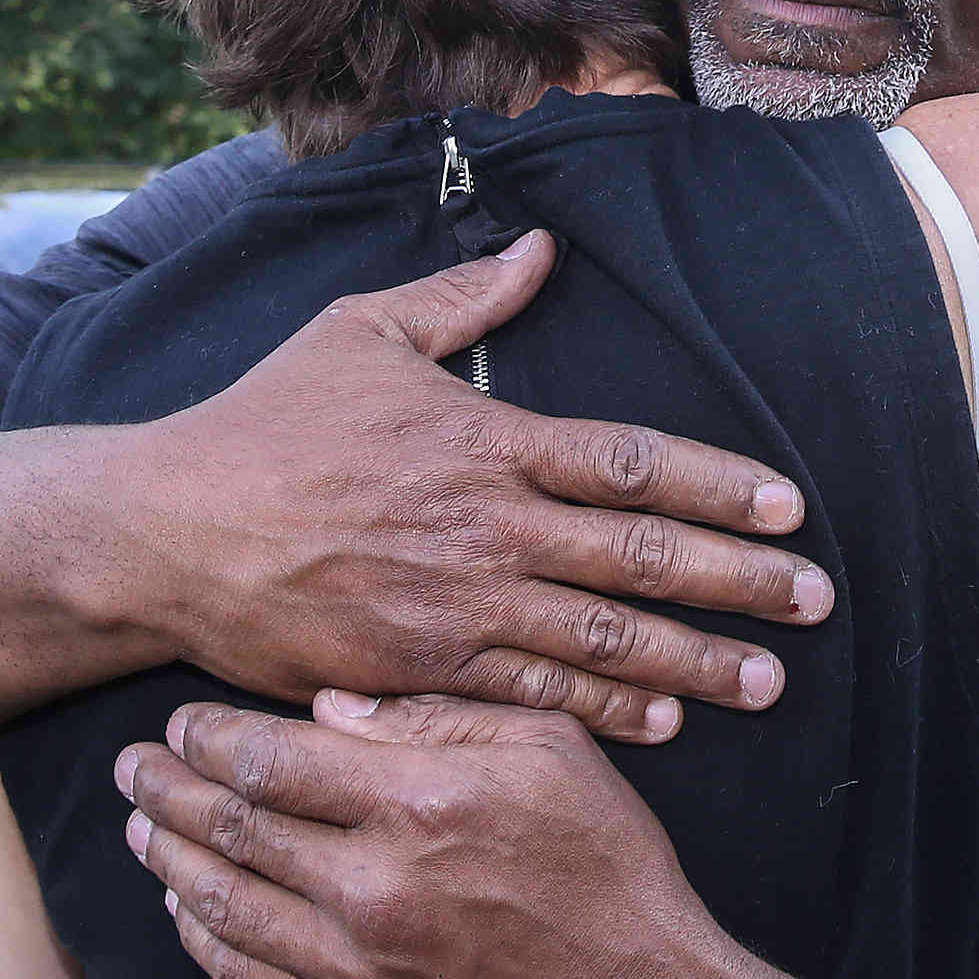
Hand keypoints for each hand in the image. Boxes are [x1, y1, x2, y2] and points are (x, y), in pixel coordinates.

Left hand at [116, 692, 731, 978]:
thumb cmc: (604, 864)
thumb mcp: (549, 749)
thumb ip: (436, 716)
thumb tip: (329, 705)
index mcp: (418, 802)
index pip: (269, 758)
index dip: (208, 736)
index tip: (183, 721)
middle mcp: (372, 886)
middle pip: (227, 827)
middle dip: (164, 789)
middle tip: (131, 764)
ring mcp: (355, 964)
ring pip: (219, 904)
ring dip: (166, 860)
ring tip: (140, 827)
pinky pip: (245, 977)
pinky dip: (202, 938)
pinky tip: (189, 908)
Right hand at [118, 232, 831, 743]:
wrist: (164, 530)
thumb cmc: (262, 425)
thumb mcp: (360, 332)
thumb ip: (463, 298)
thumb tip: (542, 250)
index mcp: (484, 441)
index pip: (632, 463)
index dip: (721, 487)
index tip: (789, 507)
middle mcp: (484, 527)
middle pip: (639, 559)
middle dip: (738, 583)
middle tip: (814, 603)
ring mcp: (453, 607)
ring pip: (599, 642)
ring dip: (692, 664)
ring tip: (765, 681)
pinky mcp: (415, 671)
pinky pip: (527, 698)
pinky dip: (600, 716)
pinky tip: (659, 728)